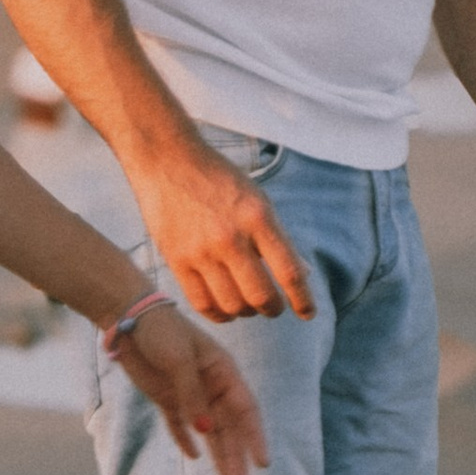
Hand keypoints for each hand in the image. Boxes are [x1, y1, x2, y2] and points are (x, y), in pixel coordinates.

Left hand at [115, 305, 265, 474]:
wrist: (128, 318)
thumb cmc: (160, 331)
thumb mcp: (179, 360)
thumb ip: (192, 396)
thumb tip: (205, 430)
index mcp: (223, 372)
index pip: (245, 410)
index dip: (255, 437)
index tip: (262, 463)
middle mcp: (211, 386)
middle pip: (229, 427)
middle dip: (235, 457)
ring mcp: (189, 393)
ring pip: (208, 431)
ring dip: (218, 456)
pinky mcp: (167, 397)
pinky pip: (180, 424)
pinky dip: (186, 440)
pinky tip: (194, 456)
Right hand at [132, 138, 314, 325]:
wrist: (167, 161)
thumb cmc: (219, 180)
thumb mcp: (258, 200)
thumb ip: (278, 238)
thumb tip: (304, 275)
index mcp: (257, 218)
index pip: (289, 272)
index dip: (303, 299)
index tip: (308, 313)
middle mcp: (230, 237)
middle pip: (260, 296)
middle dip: (273, 308)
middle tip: (273, 308)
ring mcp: (201, 251)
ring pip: (232, 305)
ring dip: (246, 312)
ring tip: (247, 305)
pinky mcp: (176, 260)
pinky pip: (202, 303)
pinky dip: (219, 314)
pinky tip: (225, 309)